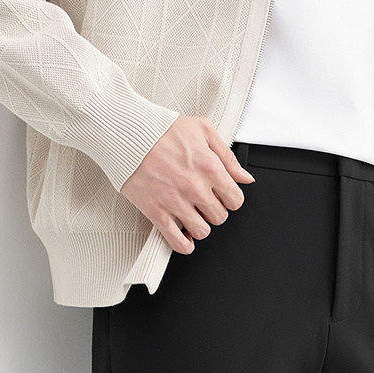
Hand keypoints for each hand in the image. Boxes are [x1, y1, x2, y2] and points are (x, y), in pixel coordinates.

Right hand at [120, 115, 254, 253]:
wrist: (128, 133)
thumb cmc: (162, 129)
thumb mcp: (203, 130)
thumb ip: (228, 156)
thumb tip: (246, 178)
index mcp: (209, 167)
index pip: (235, 200)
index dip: (230, 199)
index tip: (221, 196)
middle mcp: (195, 187)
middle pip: (220, 217)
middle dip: (214, 211)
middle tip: (203, 202)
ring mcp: (176, 202)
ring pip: (202, 231)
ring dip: (199, 226)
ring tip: (191, 214)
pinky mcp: (157, 212)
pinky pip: (178, 242)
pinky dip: (184, 244)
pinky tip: (184, 236)